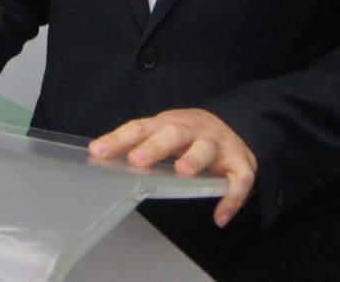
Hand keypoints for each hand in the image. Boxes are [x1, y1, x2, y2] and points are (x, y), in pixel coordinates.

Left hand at [88, 108, 256, 227]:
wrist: (232, 130)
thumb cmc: (189, 136)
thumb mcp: (164, 134)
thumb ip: (140, 144)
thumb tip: (102, 158)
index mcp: (169, 122)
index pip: (140, 127)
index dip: (119, 139)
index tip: (98, 151)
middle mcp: (194, 129)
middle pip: (173, 132)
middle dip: (155, 146)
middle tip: (137, 160)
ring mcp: (219, 144)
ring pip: (207, 148)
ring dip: (194, 158)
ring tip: (183, 172)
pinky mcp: (241, 162)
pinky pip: (239, 180)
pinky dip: (231, 198)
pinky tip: (219, 216)